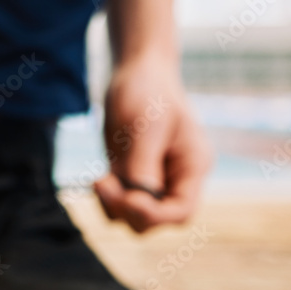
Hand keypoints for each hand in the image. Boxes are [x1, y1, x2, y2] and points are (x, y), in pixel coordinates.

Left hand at [94, 51, 211, 231]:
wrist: (136, 70)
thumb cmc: (147, 91)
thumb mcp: (145, 128)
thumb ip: (143, 167)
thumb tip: (137, 201)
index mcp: (192, 166)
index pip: (180, 211)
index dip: (155, 215)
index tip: (129, 199)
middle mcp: (175, 178)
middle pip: (156, 219)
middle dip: (129, 210)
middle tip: (105, 183)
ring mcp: (152, 178)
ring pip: (132, 215)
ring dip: (112, 206)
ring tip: (99, 180)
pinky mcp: (129, 174)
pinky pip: (118, 201)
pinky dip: (105, 198)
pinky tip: (97, 178)